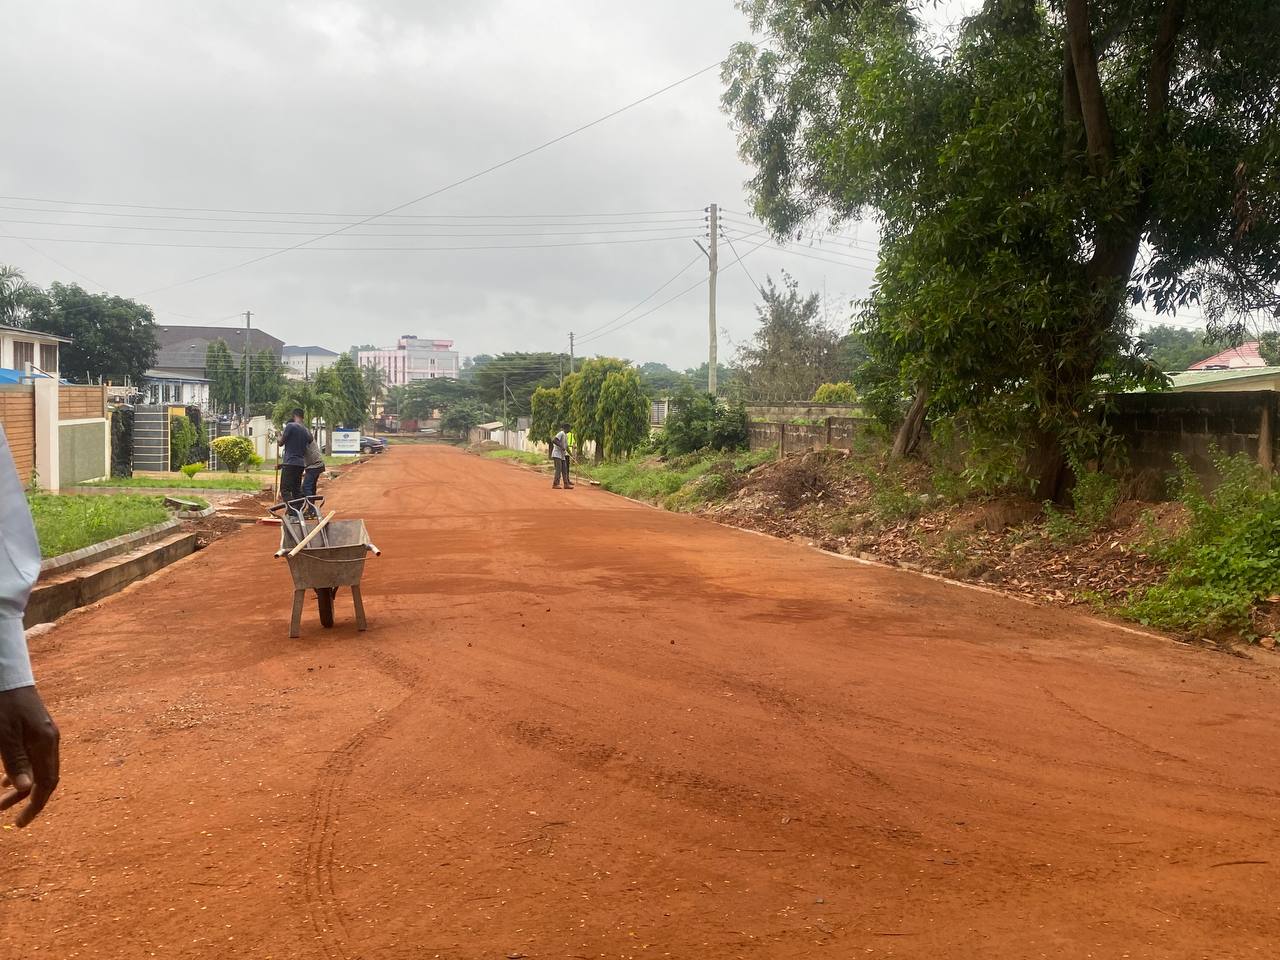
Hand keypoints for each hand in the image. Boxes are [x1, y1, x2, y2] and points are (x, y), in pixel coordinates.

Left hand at [0, 686, 59, 827]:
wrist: (7, 675)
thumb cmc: (3, 705)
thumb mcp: (4, 736)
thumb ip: (15, 762)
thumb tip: (26, 789)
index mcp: (46, 743)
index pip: (47, 783)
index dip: (35, 805)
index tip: (21, 823)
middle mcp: (50, 740)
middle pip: (45, 778)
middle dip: (27, 799)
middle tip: (5, 814)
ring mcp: (45, 734)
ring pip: (39, 769)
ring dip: (21, 787)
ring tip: (1, 800)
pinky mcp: (37, 730)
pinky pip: (34, 758)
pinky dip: (21, 772)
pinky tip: (6, 778)